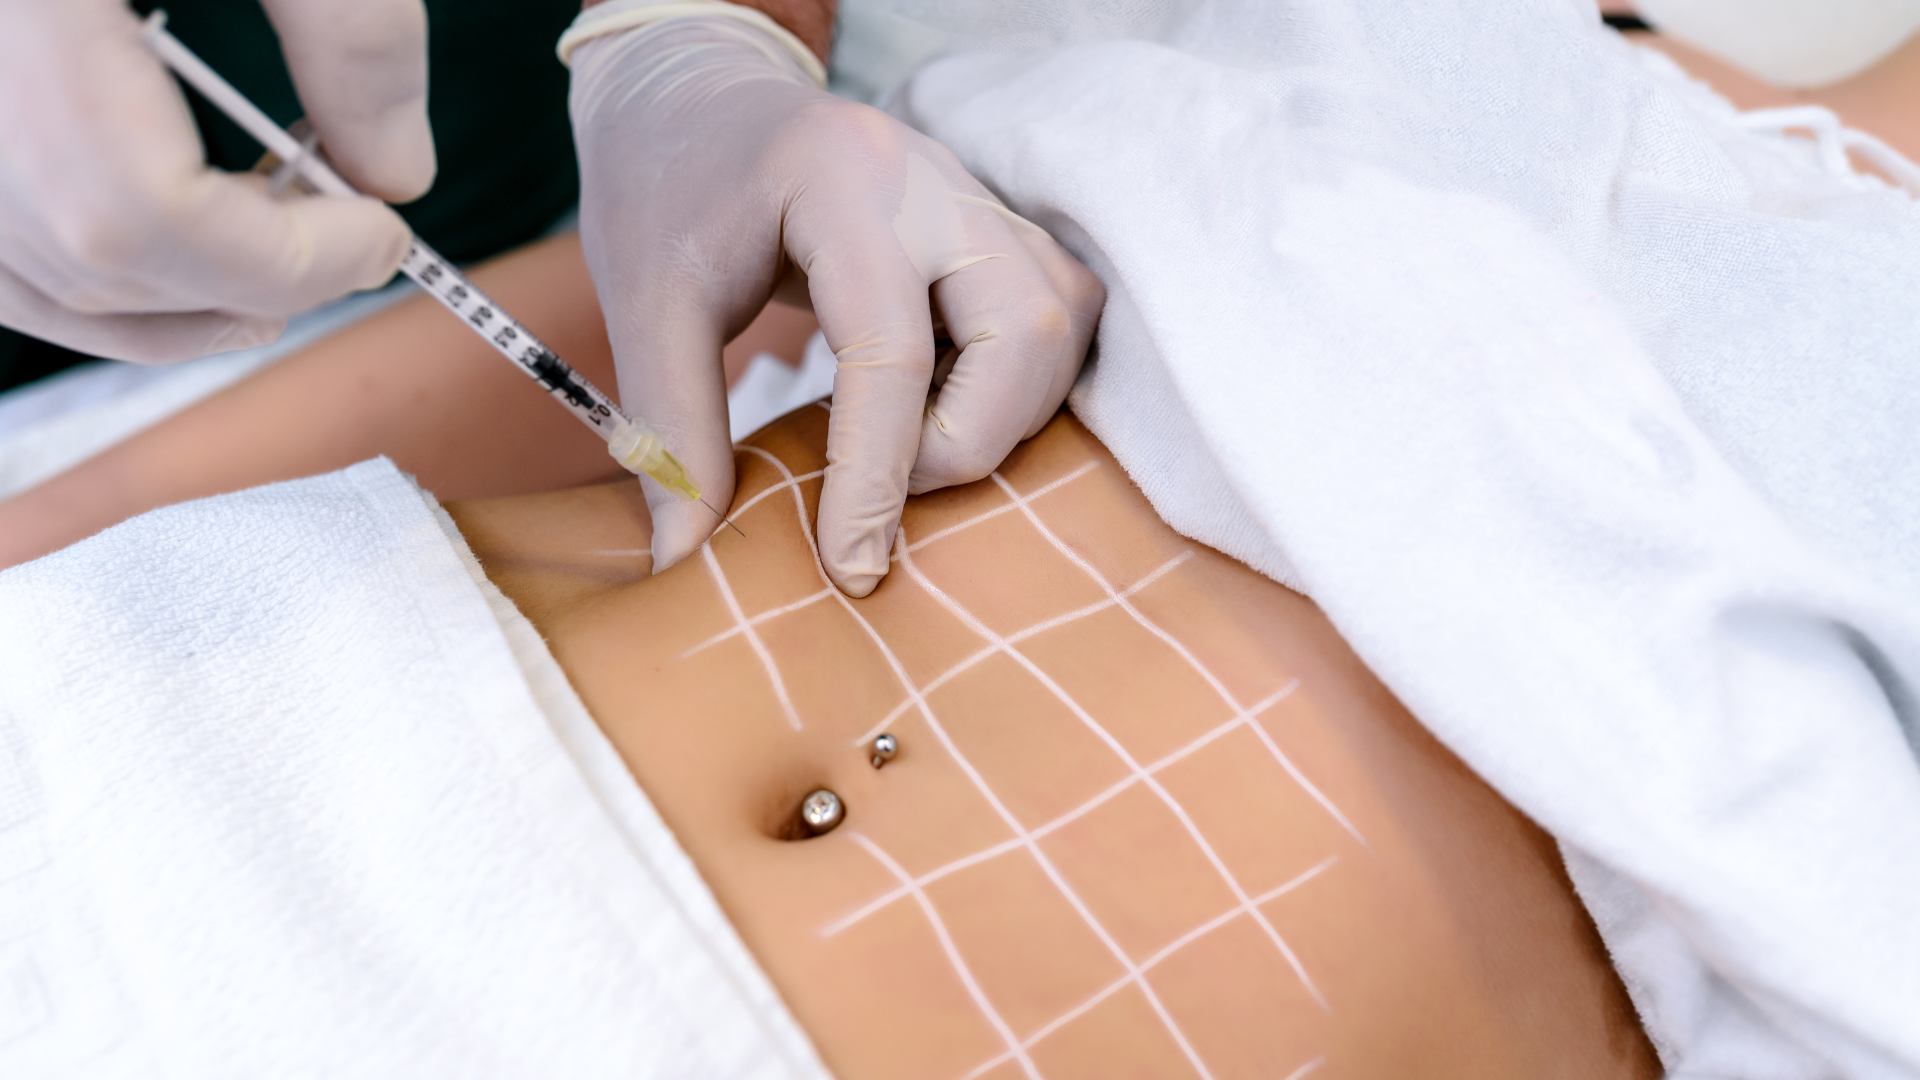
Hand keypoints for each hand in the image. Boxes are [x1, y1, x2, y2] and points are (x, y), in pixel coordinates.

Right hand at [0, 0, 433, 362]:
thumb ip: (351, 34)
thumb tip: (400, 175)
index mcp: (21, 13)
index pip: (143, 212)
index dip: (288, 258)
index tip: (386, 232)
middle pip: (93, 260)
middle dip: (250, 279)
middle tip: (349, 234)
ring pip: (40, 280)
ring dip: (184, 292)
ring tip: (284, 239)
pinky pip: (9, 258)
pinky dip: (104, 274)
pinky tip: (194, 235)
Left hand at [569, 11, 1103, 596]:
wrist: (698, 97)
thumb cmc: (667, 191)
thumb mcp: (643, 303)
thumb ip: (670, 426)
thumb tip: (685, 557)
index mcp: (841, 182)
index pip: (892, 347)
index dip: (879, 474)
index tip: (852, 566)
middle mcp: (934, 179)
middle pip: (1028, 329)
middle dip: (972, 439)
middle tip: (890, 484)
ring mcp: (981, 196)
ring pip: (1064, 322)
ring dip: (1009, 413)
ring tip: (914, 443)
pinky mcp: (1000, 225)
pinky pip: (1062, 315)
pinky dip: (1021, 383)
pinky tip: (945, 403)